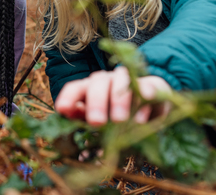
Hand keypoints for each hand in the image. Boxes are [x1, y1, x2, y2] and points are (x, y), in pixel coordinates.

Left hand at [54, 67, 170, 125]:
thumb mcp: (102, 125)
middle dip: (95, 102)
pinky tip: (140, 118)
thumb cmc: (119, 119)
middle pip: (97, 83)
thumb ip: (87, 125)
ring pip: (121, 80)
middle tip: (96, 122)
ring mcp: (129, 80)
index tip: (63, 110)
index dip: (68, 97)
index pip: (75, 88)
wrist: (152, 107)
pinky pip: (147, 87)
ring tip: (119, 121)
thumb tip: (75, 136)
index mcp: (90, 90)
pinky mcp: (152, 84)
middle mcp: (107, 81)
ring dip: (119, 100)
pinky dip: (144, 99)